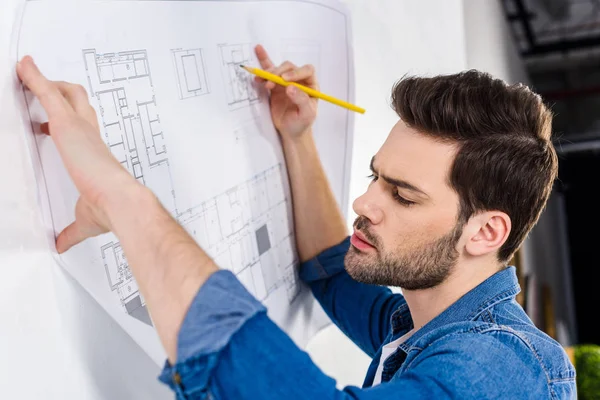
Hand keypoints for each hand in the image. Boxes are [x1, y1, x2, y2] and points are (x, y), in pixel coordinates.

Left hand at [17, 56, 141, 252]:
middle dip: (60, 90)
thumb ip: (70, 231)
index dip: (66, 120)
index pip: (82, 128)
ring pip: (65, 92)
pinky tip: (23, 67)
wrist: (122, 202)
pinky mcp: (68, 125)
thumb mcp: (84, 220)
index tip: (48, 122)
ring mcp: (80, 128)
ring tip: (26, 71)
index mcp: (95, 153)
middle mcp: (90, 135)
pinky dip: (34, 77)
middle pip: (79, 101)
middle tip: (42, 87)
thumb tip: (61, 244)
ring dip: (45, 81)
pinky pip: (47, 93)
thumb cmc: (111, 207)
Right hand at [254, 44, 317, 139]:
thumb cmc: (302, 123)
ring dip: (268, 72)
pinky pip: (269, 72)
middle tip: (271, 81)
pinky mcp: (275, 86)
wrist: (291, 131)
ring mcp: (286, 82)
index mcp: (311, 85)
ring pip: (278, 69)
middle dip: (279, 72)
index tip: (285, 80)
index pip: (307, 71)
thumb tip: (290, 88)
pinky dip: (263, 62)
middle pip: (290, 68)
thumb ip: (301, 100)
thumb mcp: (306, 114)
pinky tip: (258, 51)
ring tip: (260, 78)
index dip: (296, 72)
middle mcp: (299, 80)